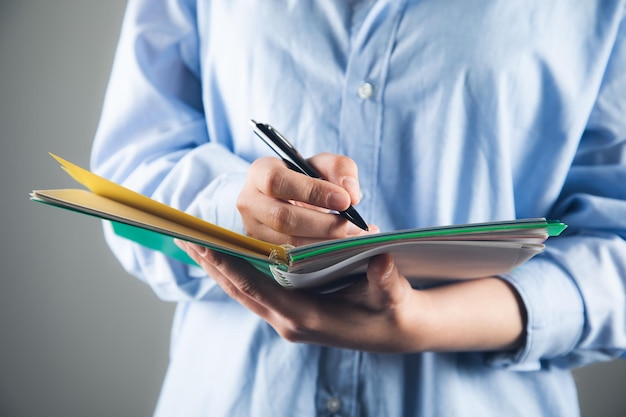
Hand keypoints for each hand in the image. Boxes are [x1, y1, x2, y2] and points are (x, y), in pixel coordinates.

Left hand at [176, 241, 526, 352]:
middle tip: (184, 235)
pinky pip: (254, 291)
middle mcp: (290, 321)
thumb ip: (386, 282)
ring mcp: (288, 318)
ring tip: (194, 242)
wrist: (399, 331)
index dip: (229, 266)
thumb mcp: (394, 298)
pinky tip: (224, 256)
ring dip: (218, 268)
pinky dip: (235, 273)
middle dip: (212, 263)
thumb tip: (380, 260)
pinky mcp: (291, 313)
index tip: (202, 243)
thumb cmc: (394, 313)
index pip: (258, 288)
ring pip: (243, 291)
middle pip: (240, 289)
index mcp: (307, 317)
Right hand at [237, 153, 371, 245]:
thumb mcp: (322, 165)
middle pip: (282, 218)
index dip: (312, 192)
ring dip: (325, 244)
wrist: (288, 200)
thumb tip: (352, 194)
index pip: (277, 181)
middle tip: (353, 225)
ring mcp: (252, 231)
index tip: (345, 200)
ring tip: (352, 238)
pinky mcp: (262, 253)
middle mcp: (249, 202)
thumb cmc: (305, 179)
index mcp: (259, 173)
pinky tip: (342, 250)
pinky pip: (291, 260)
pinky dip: (320, 257)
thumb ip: (341, 169)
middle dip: (323, 224)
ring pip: (287, 244)